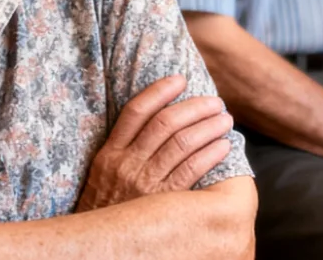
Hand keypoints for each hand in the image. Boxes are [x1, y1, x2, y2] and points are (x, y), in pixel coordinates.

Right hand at [76, 75, 234, 210]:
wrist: (97, 246)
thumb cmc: (106, 206)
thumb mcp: (104, 174)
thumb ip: (124, 148)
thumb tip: (157, 121)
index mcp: (110, 153)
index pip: (136, 111)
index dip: (160, 91)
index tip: (180, 79)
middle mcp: (127, 164)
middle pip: (165, 123)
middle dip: (194, 107)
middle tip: (215, 102)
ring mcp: (145, 183)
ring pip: (182, 143)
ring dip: (208, 127)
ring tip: (224, 120)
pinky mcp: (162, 202)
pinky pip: (191, 171)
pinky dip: (210, 154)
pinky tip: (223, 146)